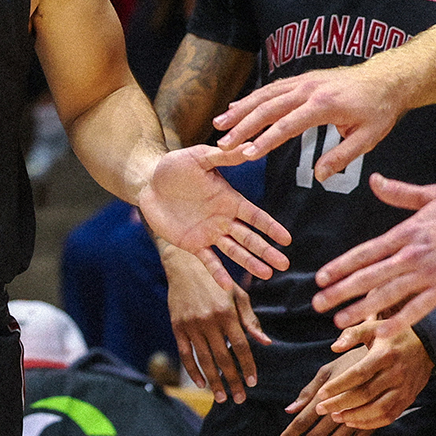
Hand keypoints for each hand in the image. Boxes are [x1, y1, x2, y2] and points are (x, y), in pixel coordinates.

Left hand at [141, 145, 291, 279]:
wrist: (148, 181)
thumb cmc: (175, 165)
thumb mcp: (199, 157)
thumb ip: (223, 157)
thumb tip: (248, 148)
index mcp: (229, 199)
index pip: (255, 216)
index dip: (270, 227)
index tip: (286, 239)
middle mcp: (223, 219)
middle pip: (249, 238)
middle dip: (266, 250)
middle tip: (284, 264)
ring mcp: (209, 233)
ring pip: (234, 251)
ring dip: (249, 263)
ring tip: (266, 274)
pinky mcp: (192, 244)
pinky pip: (208, 261)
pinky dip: (218, 273)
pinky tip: (228, 287)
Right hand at [162, 243, 270, 403]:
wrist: (184, 265)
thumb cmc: (217, 280)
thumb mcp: (238, 295)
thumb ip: (250, 320)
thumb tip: (265, 343)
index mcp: (227, 312)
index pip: (241, 346)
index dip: (248, 366)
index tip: (253, 382)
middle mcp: (209, 320)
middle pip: (223, 358)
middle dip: (233, 381)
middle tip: (240, 398)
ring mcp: (191, 325)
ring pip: (204, 360)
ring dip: (214, 381)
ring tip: (222, 397)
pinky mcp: (177, 326)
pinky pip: (185, 354)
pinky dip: (192, 371)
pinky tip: (201, 383)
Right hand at [213, 64, 402, 180]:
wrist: (388, 77)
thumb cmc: (380, 109)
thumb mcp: (368, 138)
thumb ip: (342, 157)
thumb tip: (319, 176)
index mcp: (325, 105)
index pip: (288, 125)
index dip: (265, 141)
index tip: (247, 155)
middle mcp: (309, 89)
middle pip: (268, 107)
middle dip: (242, 126)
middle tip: (223, 143)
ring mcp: (304, 81)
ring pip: (265, 95)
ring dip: (240, 110)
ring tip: (219, 124)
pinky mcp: (302, 79)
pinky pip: (272, 88)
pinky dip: (252, 98)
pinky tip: (236, 107)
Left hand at [273, 348, 374, 435]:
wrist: (390, 359)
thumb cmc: (353, 361)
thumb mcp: (328, 370)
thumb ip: (308, 391)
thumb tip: (289, 410)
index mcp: (328, 394)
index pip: (303, 420)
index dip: (290, 435)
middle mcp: (342, 408)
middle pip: (317, 434)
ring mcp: (358, 417)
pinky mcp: (373, 423)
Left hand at [309, 321, 433, 428]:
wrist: (427, 344)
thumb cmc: (392, 335)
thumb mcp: (373, 327)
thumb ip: (352, 335)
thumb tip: (334, 348)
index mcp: (384, 354)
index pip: (358, 374)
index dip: (338, 386)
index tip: (320, 394)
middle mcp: (396, 373)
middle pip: (365, 394)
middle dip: (340, 404)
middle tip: (321, 409)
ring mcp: (404, 388)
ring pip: (378, 410)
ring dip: (355, 417)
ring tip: (335, 417)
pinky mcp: (408, 398)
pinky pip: (389, 416)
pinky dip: (370, 423)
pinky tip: (353, 422)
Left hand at [312, 164, 435, 330]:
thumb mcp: (432, 194)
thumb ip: (399, 192)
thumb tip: (374, 180)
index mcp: (407, 232)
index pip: (365, 252)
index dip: (341, 266)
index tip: (321, 278)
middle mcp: (413, 254)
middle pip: (369, 275)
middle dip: (341, 291)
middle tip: (318, 304)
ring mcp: (430, 272)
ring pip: (388, 294)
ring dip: (361, 309)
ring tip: (339, 321)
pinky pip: (419, 308)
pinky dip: (399, 321)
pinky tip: (380, 333)